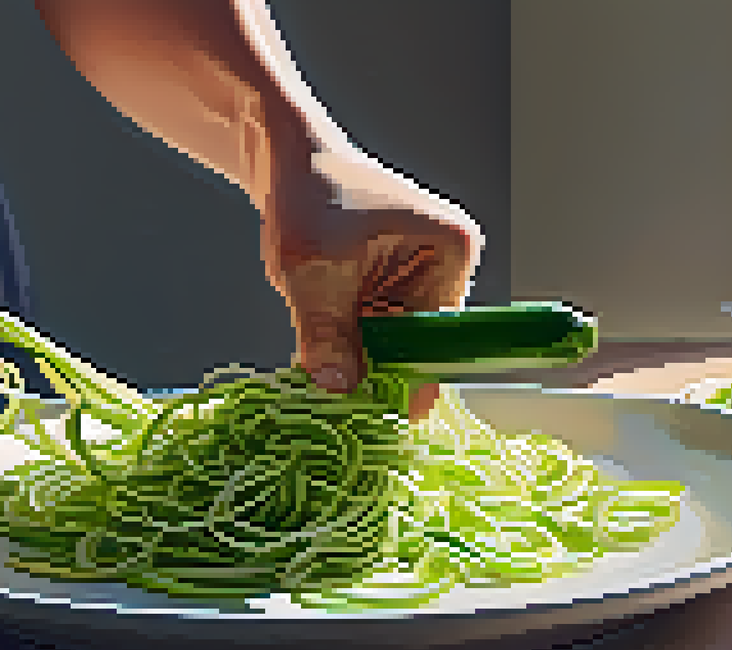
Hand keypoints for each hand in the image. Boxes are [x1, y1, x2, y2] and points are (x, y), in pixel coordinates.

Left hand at [263, 148, 482, 418]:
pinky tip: (320, 344)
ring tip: (321, 361)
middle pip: (415, 341)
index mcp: (450, 250)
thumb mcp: (313, 272)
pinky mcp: (391, 278)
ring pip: (390, 339)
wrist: (281, 155)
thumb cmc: (307, 194)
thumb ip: (326, 334)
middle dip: (376, 367)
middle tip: (339, 396)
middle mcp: (446, 263)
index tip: (381, 411)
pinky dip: (348, 338)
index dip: (408, 376)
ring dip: (357, 354)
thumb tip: (337, 390)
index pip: (438, 336)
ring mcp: (419, 271)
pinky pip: (374, 326)